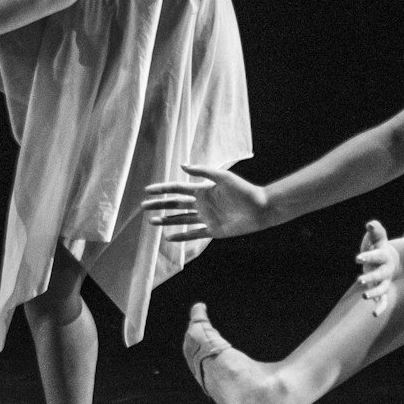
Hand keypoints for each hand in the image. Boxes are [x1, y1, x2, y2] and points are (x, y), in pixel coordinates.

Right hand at [141, 163, 273, 242]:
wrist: (260, 208)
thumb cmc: (244, 190)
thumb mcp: (223, 177)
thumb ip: (203, 172)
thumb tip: (182, 166)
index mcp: (203, 190)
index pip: (178, 189)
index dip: (163, 189)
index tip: (148, 190)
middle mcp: (202, 204)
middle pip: (175, 205)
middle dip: (159, 205)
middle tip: (143, 207)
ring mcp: (206, 218)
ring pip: (181, 220)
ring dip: (166, 220)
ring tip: (151, 221)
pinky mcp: (213, 231)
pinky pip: (193, 234)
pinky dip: (181, 236)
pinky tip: (168, 237)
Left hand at [354, 219, 402, 315]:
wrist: (391, 259)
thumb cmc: (379, 246)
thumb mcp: (377, 237)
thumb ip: (376, 230)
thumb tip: (370, 224)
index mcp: (384, 256)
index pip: (376, 256)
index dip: (368, 256)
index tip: (358, 258)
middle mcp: (385, 270)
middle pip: (380, 274)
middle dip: (370, 277)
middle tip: (359, 280)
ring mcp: (384, 281)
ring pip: (382, 289)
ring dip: (374, 293)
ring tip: (364, 296)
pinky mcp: (382, 290)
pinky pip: (383, 301)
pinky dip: (380, 307)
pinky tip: (374, 315)